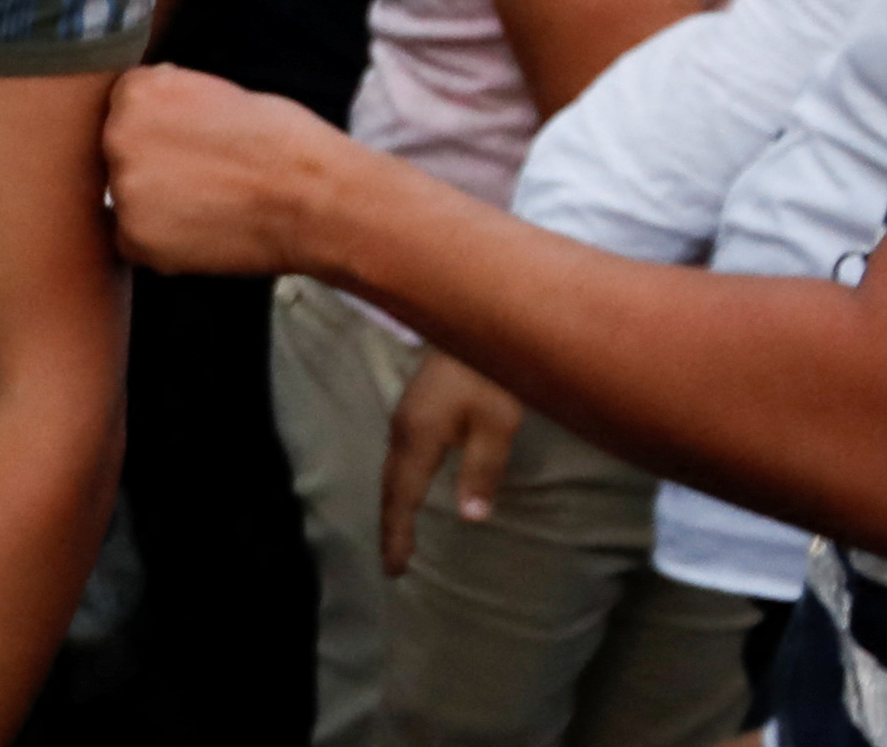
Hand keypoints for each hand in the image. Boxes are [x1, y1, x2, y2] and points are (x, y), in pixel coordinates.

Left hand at [100, 64, 365, 275]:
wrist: (314, 198)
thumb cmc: (279, 141)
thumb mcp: (215, 91)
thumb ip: (169, 98)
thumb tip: (141, 110)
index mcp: (136, 90)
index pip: (125, 107)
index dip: (161, 126)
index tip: (193, 142)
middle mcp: (118, 136)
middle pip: (119, 151)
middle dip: (152, 163)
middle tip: (202, 176)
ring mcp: (123, 189)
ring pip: (125, 196)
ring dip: (154, 203)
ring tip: (207, 203)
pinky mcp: (135, 238)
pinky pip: (132, 240)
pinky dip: (160, 241)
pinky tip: (201, 230)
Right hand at [382, 349, 523, 576]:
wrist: (477, 315)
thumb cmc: (490, 371)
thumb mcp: (497, 423)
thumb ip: (482, 470)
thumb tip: (470, 518)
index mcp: (418, 436)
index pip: (401, 496)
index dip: (398, 534)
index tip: (395, 570)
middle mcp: (403, 428)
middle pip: (390, 485)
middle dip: (390, 524)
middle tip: (393, 562)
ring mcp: (406, 413)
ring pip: (393, 469)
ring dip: (394, 502)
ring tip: (399, 531)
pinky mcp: (417, 404)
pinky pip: (400, 454)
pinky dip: (400, 481)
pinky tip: (411, 483)